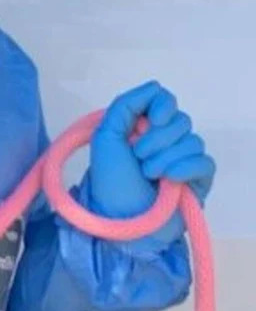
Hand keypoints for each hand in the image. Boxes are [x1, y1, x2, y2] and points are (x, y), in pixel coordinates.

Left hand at [88, 81, 214, 238]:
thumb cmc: (109, 182)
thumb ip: (125, 106)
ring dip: (167, 157)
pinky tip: (170, 179)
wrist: (120, 223)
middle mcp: (165, 141)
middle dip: (157, 139)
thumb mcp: (105, 138)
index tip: (153, 120)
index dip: (162, 106)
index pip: (165, 101)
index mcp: (142, 129)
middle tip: (139, 158)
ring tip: (149, 175)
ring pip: (192, 141)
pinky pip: (204, 162)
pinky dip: (186, 167)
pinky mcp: (198, 181)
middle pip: (180, 120)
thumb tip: (155, 88)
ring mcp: (183, 161)